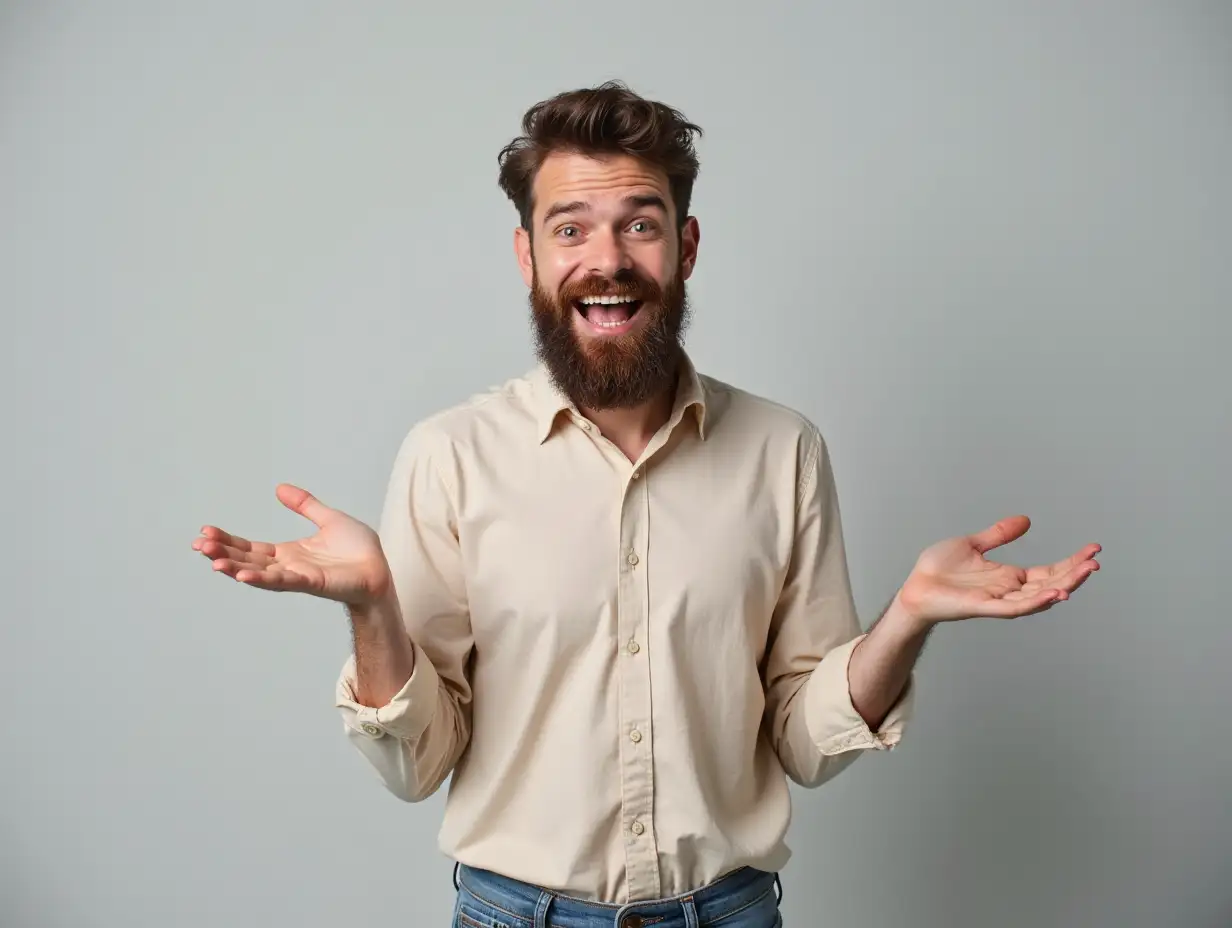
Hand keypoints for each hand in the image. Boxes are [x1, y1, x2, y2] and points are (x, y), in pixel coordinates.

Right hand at [192, 484, 393, 605]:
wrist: (380, 568)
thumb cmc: (358, 550)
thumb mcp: (328, 519)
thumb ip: (305, 505)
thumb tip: (279, 488)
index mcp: (288, 553)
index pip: (250, 548)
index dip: (228, 541)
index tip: (205, 532)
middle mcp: (287, 567)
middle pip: (247, 560)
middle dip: (222, 553)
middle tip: (199, 544)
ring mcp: (297, 577)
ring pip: (259, 573)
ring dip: (235, 568)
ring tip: (213, 562)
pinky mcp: (312, 582)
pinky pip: (283, 581)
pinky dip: (262, 579)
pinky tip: (243, 575)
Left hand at [897, 515, 1099, 625]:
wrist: (915, 586)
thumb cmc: (938, 570)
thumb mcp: (973, 544)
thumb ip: (999, 535)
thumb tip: (1026, 520)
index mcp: (1009, 576)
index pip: (1049, 571)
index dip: (1071, 561)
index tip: (1092, 550)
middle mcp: (1009, 590)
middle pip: (1052, 583)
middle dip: (1075, 573)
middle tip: (1097, 561)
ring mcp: (999, 600)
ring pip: (1039, 596)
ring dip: (1064, 585)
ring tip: (1086, 573)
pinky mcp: (986, 607)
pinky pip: (1016, 607)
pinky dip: (1036, 601)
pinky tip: (1055, 593)